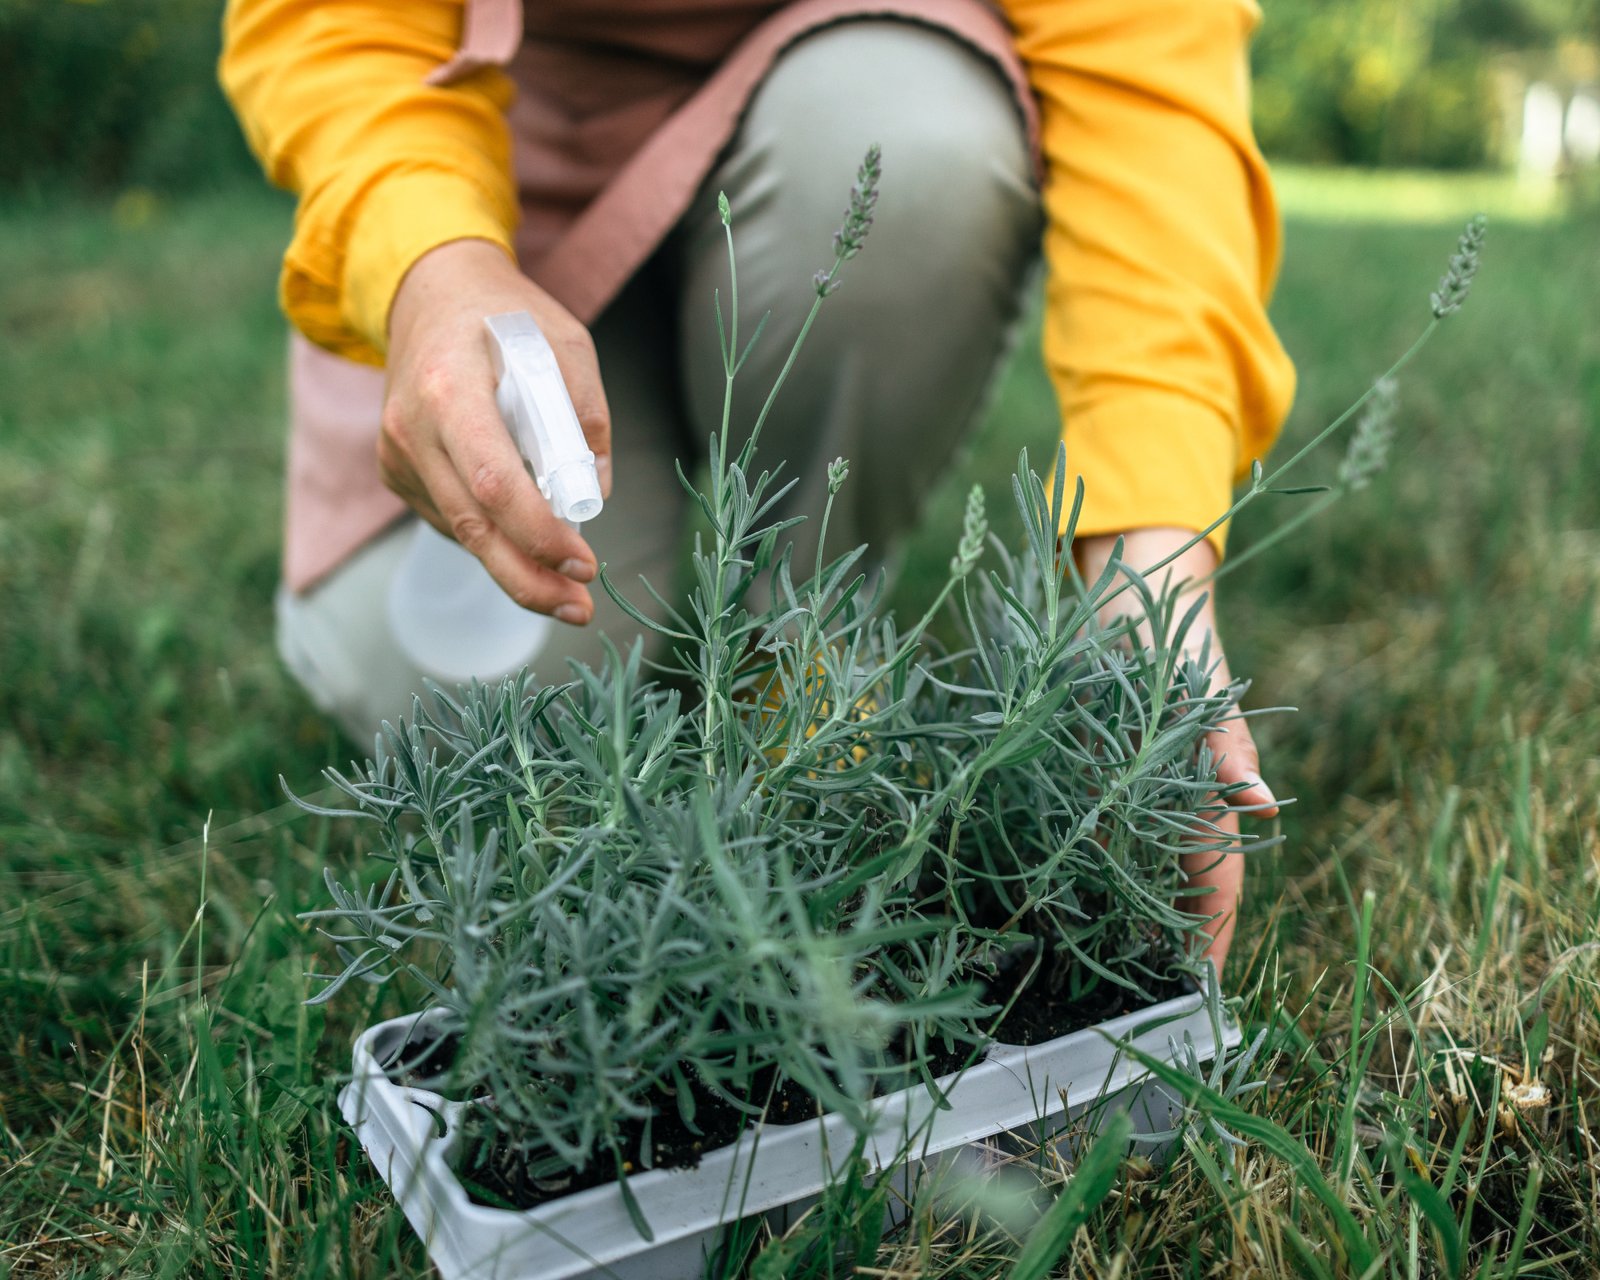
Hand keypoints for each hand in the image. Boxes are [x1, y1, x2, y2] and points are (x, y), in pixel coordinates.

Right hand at [379, 239, 613, 622]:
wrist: (428, 293)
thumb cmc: (505, 317)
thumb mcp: (567, 343)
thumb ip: (588, 415)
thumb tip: (593, 494)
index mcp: (450, 389)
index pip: (495, 484)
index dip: (540, 535)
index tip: (586, 563)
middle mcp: (411, 427)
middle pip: (473, 526)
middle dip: (530, 580)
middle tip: (579, 609)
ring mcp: (396, 453)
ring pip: (462, 533)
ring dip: (516, 568)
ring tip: (566, 589)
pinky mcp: (396, 470)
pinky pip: (452, 519)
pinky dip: (491, 536)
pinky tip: (522, 536)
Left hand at [1074, 527, 1276, 976]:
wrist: (1132, 597)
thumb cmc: (1181, 648)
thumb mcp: (1207, 700)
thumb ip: (1231, 752)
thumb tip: (1266, 805)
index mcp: (1206, 801)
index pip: (1218, 890)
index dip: (1214, 940)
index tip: (1201, 992)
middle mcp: (1170, 810)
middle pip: (1176, 896)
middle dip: (1168, 946)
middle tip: (1138, 1001)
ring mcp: (1131, 799)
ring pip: (1135, 877)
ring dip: (1126, 920)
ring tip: (1096, 970)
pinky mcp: (1091, 780)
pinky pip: (1092, 842)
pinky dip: (1085, 877)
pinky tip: (1056, 906)